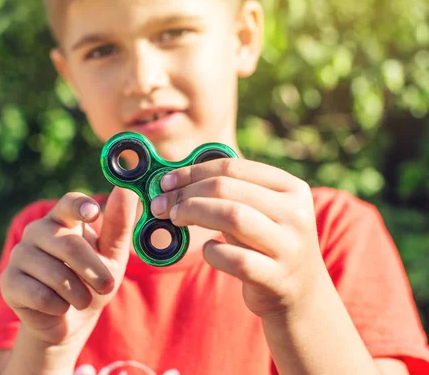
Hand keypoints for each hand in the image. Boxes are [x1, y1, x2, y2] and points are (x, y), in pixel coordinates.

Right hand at [0, 187, 138, 347]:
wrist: (69, 320)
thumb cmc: (92, 281)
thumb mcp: (112, 255)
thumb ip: (119, 224)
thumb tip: (127, 190)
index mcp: (62, 219)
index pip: (69, 203)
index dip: (80, 206)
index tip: (94, 213)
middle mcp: (37, 230)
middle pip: (70, 246)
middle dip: (94, 271)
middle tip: (106, 287)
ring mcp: (19, 254)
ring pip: (56, 275)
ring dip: (79, 294)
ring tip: (81, 299)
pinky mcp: (8, 281)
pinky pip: (41, 296)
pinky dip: (59, 307)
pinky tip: (59, 306)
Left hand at [150, 158, 329, 318]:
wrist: (301, 293)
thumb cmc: (265, 243)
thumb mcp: (258, 211)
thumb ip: (227, 192)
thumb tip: (173, 181)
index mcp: (291, 187)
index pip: (232, 167)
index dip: (192, 172)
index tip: (165, 182)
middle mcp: (296, 213)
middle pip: (227, 189)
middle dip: (186, 194)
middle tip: (161, 204)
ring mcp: (289, 246)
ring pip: (233, 216)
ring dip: (194, 213)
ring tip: (175, 219)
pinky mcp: (277, 277)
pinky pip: (235, 259)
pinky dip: (213, 252)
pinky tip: (209, 250)